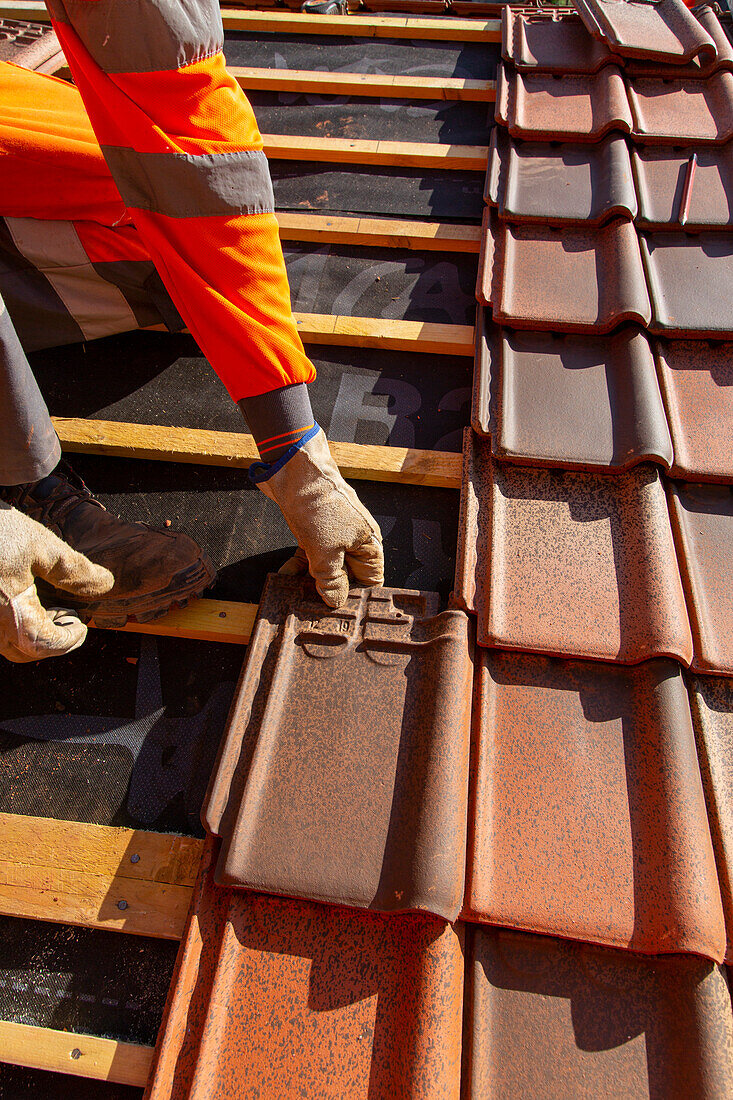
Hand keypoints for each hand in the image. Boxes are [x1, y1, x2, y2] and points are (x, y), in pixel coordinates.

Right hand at [0, 502, 113, 662]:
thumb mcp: (40, 545)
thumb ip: (74, 570)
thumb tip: (104, 583)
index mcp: (11, 614)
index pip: (45, 645)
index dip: (69, 639)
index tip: (82, 626)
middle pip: (23, 650)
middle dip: (51, 638)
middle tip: (68, 615)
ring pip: (5, 641)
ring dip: (31, 629)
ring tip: (47, 603)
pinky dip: (13, 621)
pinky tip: (22, 596)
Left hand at [250, 426, 383, 607]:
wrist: (293, 470)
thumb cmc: (318, 504)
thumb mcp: (325, 551)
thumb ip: (331, 580)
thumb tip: (335, 601)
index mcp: (368, 544)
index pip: (371, 580)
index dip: (357, 596)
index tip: (340, 611)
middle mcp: (354, 540)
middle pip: (347, 575)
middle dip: (330, 591)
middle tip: (314, 608)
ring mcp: (332, 534)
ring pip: (325, 566)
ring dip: (310, 580)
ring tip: (296, 596)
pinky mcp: (313, 530)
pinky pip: (309, 555)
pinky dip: (298, 566)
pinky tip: (285, 578)